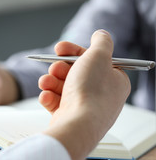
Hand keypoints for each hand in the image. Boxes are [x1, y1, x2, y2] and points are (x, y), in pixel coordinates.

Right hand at [38, 30, 130, 159]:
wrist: (77, 124)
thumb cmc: (90, 93)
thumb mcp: (99, 56)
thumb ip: (101, 41)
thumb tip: (101, 34)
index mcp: (113, 80)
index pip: (92, 60)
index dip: (74, 52)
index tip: (60, 48)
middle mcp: (101, 94)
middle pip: (74, 72)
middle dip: (59, 67)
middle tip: (55, 68)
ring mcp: (84, 107)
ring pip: (62, 86)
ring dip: (50, 81)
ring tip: (46, 82)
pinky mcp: (69, 116)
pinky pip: (56, 101)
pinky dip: (49, 96)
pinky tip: (46, 96)